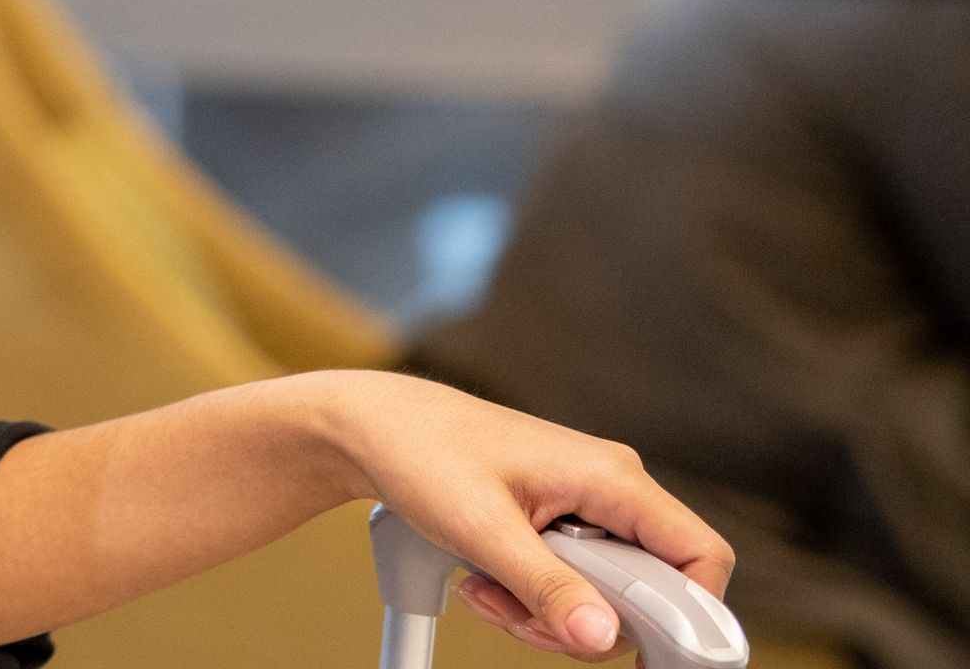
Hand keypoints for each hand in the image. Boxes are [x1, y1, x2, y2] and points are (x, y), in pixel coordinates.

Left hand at [309, 372, 734, 658]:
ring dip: (549, 614)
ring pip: (606, 594)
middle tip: (526, 622)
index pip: (701, 555)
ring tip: (488, 594)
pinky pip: (574, 581)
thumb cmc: (421, 452)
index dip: (693, 615)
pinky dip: (533, 598)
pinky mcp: (560, 521)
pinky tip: (485, 583)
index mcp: (611, 477)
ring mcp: (588, 505)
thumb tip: (602, 637)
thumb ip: (546, 586)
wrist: (373, 427)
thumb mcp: (481, 529)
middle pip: (652, 590)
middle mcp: (612, 488)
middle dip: (589, 622)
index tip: (649, 657)